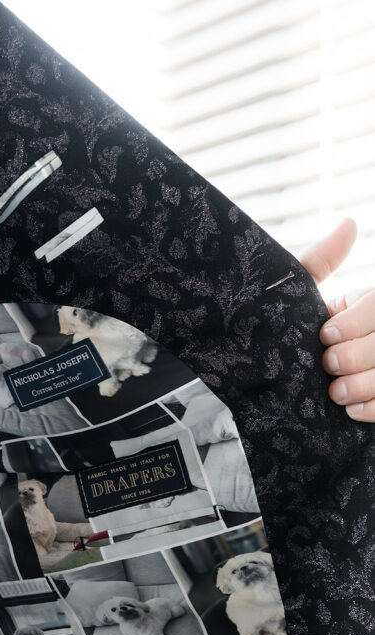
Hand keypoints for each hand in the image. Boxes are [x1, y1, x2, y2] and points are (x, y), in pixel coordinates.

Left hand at [299, 217, 374, 421]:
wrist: (270, 387)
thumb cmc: (289, 334)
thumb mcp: (297, 297)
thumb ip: (319, 263)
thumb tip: (349, 222)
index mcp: (372, 304)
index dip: (357, 321)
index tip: (325, 336)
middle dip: (359, 356)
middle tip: (327, 366)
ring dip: (367, 384)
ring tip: (336, 393)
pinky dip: (374, 408)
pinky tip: (352, 411)